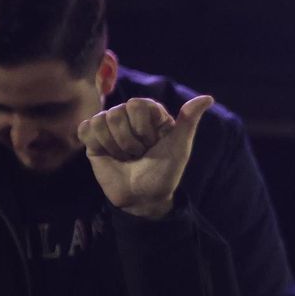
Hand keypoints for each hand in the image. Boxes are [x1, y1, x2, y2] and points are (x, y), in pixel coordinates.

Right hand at [79, 94, 213, 218]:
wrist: (143, 197)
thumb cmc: (165, 172)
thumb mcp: (180, 147)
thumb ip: (189, 121)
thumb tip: (208, 98)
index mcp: (151, 114)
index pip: (136, 104)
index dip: (143, 128)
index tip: (153, 144)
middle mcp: (129, 116)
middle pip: (116, 113)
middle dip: (130, 141)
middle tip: (139, 154)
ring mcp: (109, 126)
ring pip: (100, 121)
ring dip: (116, 146)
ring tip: (126, 157)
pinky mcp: (92, 138)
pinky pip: (85, 129)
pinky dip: (97, 144)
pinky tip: (108, 155)